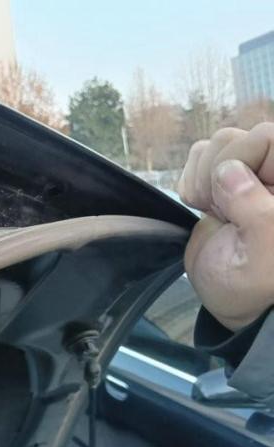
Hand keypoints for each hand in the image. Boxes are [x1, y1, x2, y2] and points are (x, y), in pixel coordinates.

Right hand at [178, 123, 273, 330]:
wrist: (228, 300)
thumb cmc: (254, 286)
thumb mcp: (264, 254)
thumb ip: (255, 210)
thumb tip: (229, 171)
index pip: (268, 137)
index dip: (244, 159)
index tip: (234, 199)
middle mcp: (270, 174)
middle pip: (234, 138)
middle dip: (216, 173)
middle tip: (220, 210)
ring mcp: (245, 177)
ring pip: (214, 146)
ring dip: (201, 179)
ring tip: (213, 211)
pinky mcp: (219, 184)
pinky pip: (197, 159)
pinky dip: (190, 182)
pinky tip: (203, 207)